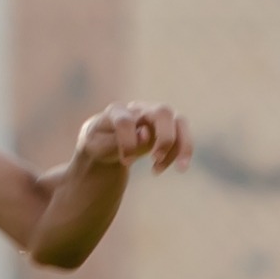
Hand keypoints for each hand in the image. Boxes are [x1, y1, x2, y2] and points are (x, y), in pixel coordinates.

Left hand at [70, 101, 188, 175]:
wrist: (104, 142)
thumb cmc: (99, 143)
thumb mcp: (96, 146)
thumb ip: (117, 141)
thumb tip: (146, 135)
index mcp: (116, 111)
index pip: (126, 120)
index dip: (128, 143)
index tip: (125, 162)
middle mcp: (140, 109)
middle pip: (163, 112)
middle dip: (165, 138)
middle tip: (156, 159)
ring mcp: (156, 116)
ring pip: (180, 122)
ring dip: (182, 146)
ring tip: (179, 169)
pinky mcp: (167, 127)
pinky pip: (183, 137)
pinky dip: (181, 154)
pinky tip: (161, 169)